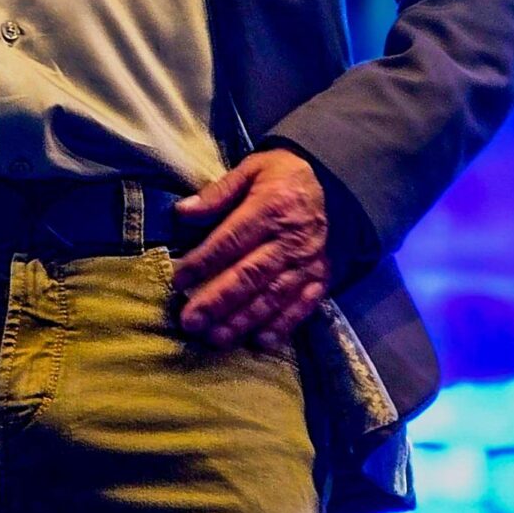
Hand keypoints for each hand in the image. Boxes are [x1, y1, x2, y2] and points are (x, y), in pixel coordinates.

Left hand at [171, 149, 328, 353]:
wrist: (335, 188)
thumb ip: (219, 192)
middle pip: (250, 275)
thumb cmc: (284, 179)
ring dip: (243, 320)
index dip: (204, 261)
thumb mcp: (253, 170)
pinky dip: (282, 326)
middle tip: (191, 321)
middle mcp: (291, 239)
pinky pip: (302, 307)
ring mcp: (308, 263)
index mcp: (271, 207)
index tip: (178, 279)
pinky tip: (259, 342)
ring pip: (272, 297)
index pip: (232, 239)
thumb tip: (183, 212)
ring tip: (215, 338)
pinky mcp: (320, 279)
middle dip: (218, 301)